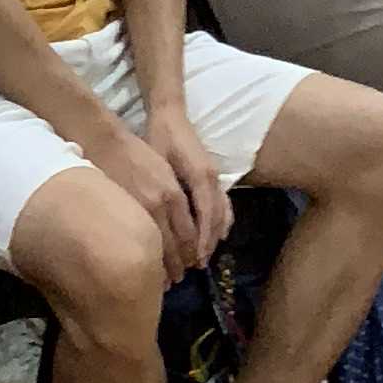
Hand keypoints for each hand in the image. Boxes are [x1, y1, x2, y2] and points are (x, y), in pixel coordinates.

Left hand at [138, 112, 237, 268]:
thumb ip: (165, 191)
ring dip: (214, 236)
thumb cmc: (160, 138)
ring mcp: (215, 177)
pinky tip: (217, 235)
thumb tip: (161, 221)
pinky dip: (223, 221)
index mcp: (201, 175)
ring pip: (222, 212)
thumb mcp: (158, 164)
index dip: (202, 239)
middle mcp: (213, 178)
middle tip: (196, 266)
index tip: (194, 260)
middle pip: (216, 218)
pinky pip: (224, 204)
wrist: (170, 116)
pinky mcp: (212, 177)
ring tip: (204, 256)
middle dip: (208, 243)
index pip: (206, 214)